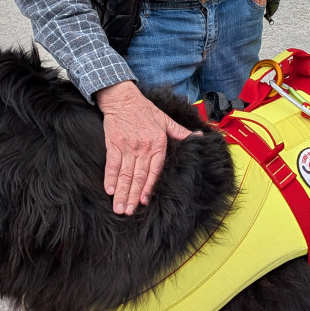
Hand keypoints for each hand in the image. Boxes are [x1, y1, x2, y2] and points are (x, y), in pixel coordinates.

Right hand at [95, 81, 194, 214]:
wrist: (123, 98)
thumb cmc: (145, 110)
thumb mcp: (166, 120)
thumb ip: (181, 133)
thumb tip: (200, 137)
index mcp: (157, 144)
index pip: (154, 170)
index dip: (149, 187)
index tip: (145, 201)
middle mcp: (142, 147)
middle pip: (137, 176)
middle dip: (132, 196)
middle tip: (128, 212)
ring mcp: (127, 147)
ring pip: (125, 174)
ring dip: (121, 192)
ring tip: (119, 207)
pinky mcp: (113, 144)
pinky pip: (112, 164)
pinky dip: (110, 178)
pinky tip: (109, 190)